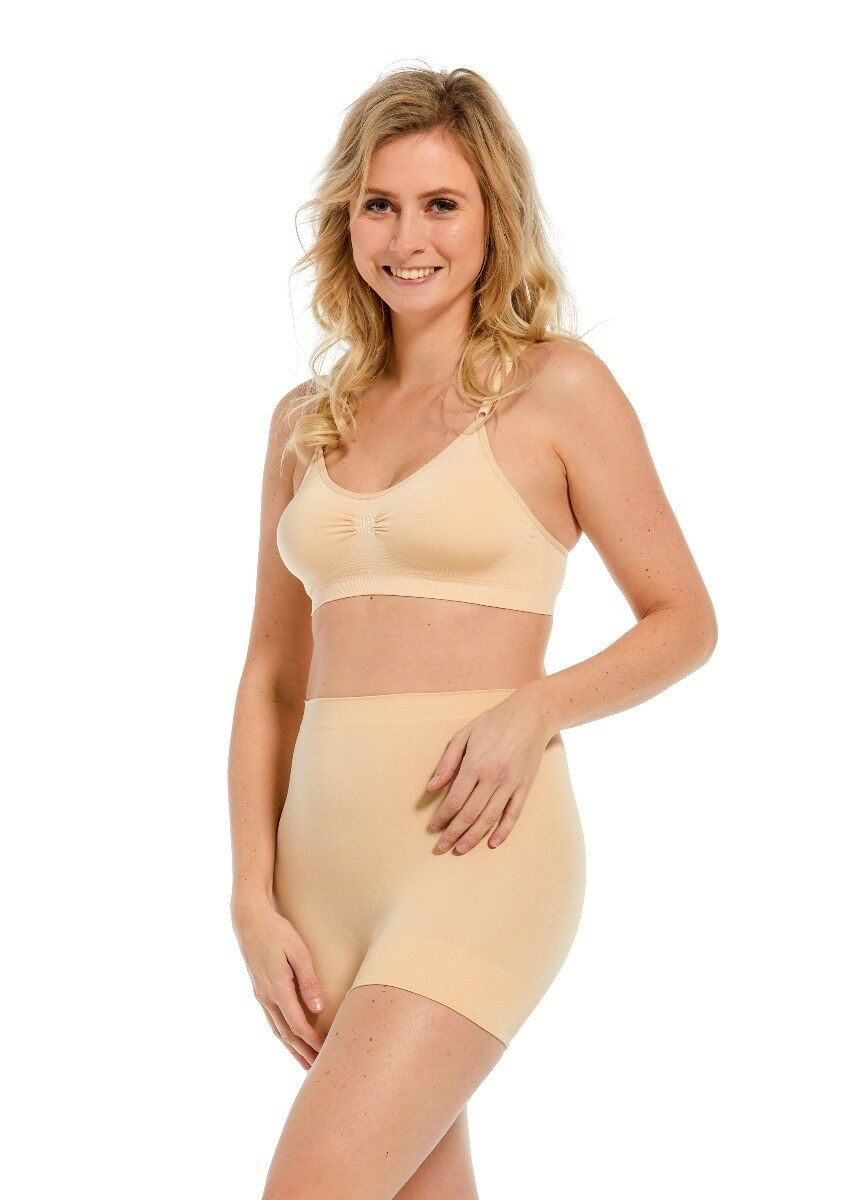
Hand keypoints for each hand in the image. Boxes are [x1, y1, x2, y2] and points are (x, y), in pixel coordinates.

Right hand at [231, 898, 325, 1069]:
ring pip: (278, 1030)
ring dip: (292, 1049)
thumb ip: (308, 980)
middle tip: (319, 1070)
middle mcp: (267, 997)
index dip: (312, 1042)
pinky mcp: (260, 990)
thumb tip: (318, 1008)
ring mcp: (261, 995)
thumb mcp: (298, 951)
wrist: (249, 920)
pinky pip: (273, 1020)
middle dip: (303, 1053)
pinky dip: (283, 1035)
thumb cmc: (277, 932)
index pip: (297, 1025)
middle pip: (287, 1034)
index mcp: (277, 989)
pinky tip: (289, 1040)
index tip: (327, 1052)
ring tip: (306, 1063)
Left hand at [425, 684, 555, 853]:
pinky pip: (514, 814)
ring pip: (490, 818)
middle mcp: (493, 777)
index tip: (433, 827)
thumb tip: (431, 787)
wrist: (532, 715)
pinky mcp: (525, 786)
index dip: (441, 817)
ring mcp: (511, 784)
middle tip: (440, 847)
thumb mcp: (464, 734)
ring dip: (473, 837)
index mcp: (475, 764)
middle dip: (453, 833)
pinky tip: (493, 843)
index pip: (454, 799)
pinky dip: (503, 831)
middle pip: (470, 814)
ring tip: (460, 849)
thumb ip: (447, 762)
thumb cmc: (494, 722)